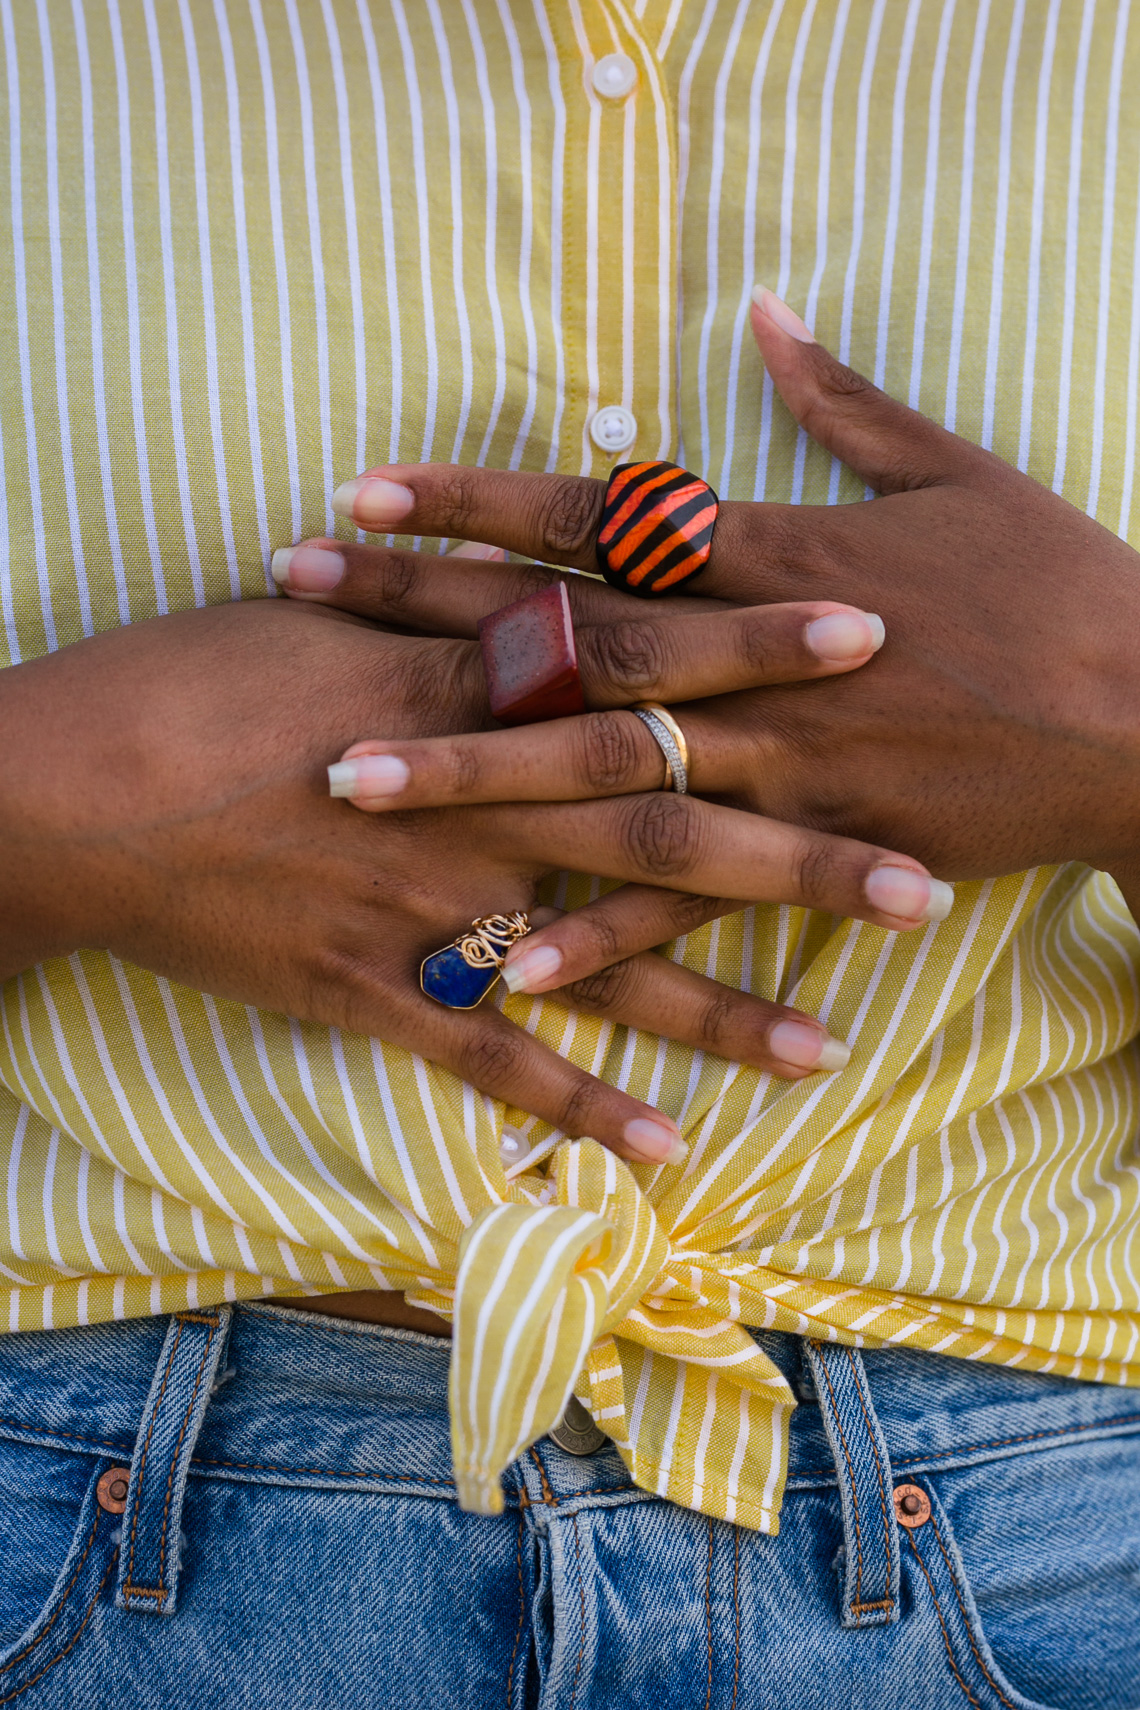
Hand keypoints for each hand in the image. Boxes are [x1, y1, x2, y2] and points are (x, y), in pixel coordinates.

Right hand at [0, 600, 935, 1161]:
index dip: (754, 647)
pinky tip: (655, 1146)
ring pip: (597, 961)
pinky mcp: (369, 989)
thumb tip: (547, 580)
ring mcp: (424, 904)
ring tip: (823, 1048)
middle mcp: (470, 797)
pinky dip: (571, 1099)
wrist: (71, 790)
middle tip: (914, 883)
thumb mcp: (326, 613)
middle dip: (792, 852)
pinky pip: (486, 1056)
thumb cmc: (192, 678)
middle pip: (659, 823)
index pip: (640, 658)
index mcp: (463, 687)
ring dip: (713, 1006)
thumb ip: (453, 611)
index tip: (869, 635)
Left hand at [274, 287, 1139, 982]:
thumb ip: (840, 401)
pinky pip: (688, 903)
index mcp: (777, 552)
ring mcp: (778, 762)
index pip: (596, 519)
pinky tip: (505, 960)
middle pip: (563, 631)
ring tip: (347, 779)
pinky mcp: (814, 850)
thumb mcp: (957, 471)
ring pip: (600, 768)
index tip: (363, 491)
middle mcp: (754, 658)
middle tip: (296, 600)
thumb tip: (763, 311)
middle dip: (423, 615)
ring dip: (469, 772)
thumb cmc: (1062, 587)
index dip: (475, 502)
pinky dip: (601, 934)